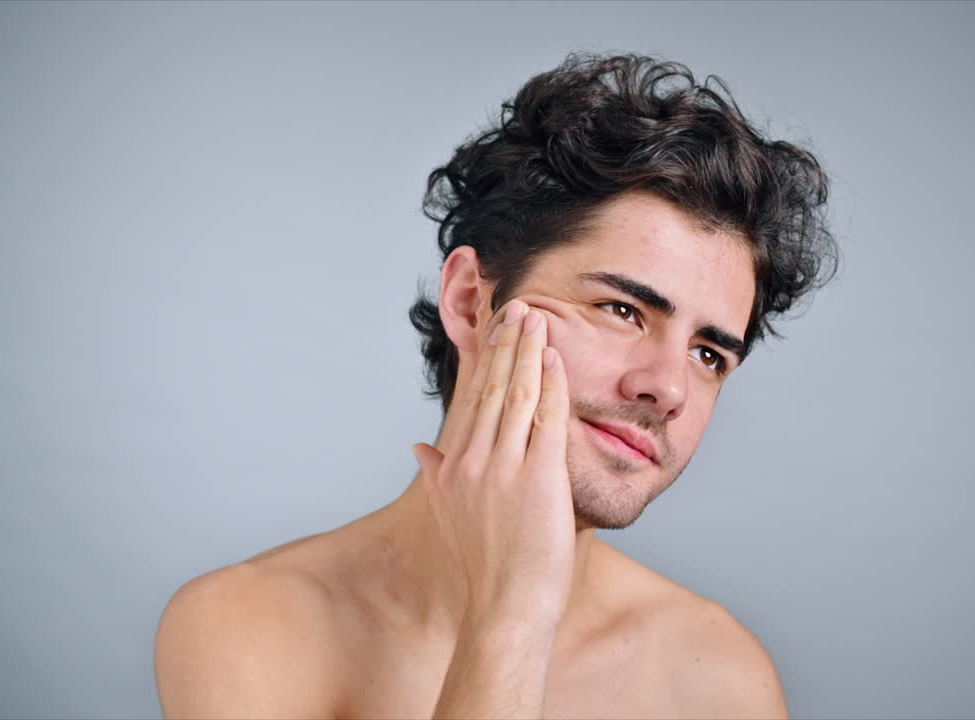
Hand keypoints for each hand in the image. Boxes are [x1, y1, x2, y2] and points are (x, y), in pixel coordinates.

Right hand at [412, 299, 573, 623]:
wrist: (505, 606)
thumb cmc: (484, 566)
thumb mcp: (449, 515)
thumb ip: (435, 475)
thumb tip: (419, 446)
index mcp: (453, 466)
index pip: (471, 399)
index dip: (484, 360)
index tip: (493, 329)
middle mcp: (472, 460)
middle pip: (491, 387)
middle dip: (505, 343)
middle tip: (517, 305)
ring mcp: (503, 467)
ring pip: (516, 394)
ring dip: (527, 350)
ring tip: (536, 316)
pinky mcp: (537, 477)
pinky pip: (545, 418)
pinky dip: (550, 383)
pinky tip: (554, 356)